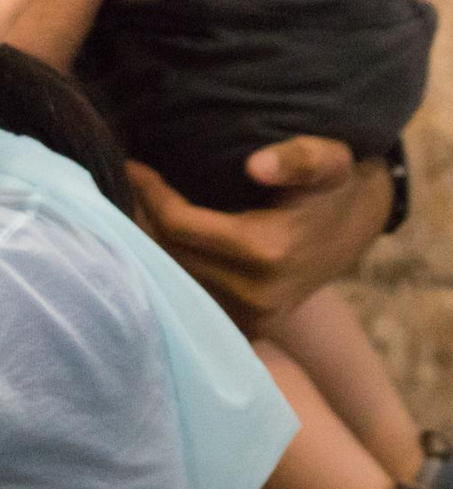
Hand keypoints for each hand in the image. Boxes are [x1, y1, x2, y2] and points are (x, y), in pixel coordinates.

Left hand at [129, 136, 393, 335]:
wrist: (354, 228)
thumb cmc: (331, 186)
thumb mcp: (326, 160)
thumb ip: (297, 159)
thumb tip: (256, 166)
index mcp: (268, 252)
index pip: (176, 225)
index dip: (149, 193)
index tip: (133, 165)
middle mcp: (257, 296)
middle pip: (169, 252)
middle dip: (146, 216)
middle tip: (135, 185)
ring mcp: (254, 319)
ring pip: (174, 277)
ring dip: (154, 243)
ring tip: (146, 207)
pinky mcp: (250, 329)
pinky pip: (191, 297)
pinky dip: (173, 268)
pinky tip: (168, 239)